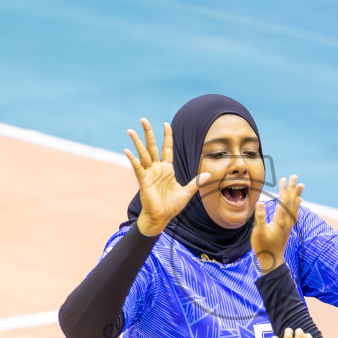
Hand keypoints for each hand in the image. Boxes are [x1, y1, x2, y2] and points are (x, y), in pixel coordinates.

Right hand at [125, 119, 207, 236]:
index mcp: (167, 169)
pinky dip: (133, 159)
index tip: (166, 123)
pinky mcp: (143, 181)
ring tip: (130, 130)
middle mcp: (157, 168)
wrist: (161, 218)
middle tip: (143, 119)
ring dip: (137, 142)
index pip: (167, 148)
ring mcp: (149, 173)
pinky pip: (137, 167)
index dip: (167, 136)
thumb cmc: (172, 206)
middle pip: (152, 146)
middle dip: (148, 132)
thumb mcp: (187, 192)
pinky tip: (127, 151)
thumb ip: (196, 182)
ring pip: (143, 154)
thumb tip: (209, 175)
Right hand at [251, 175, 303, 272]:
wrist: (272, 260)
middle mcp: (287, 221)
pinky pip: (295, 213)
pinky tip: (299, 202)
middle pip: (291, 201)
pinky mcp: (288, 228)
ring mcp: (289, 225)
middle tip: (294, 177)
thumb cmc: (263, 247)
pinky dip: (297, 205)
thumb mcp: (258, 232)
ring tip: (300, 186)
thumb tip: (260, 202)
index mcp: (280, 220)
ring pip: (295, 206)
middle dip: (292, 188)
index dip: (285, 189)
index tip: (285, 179)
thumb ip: (260, 217)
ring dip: (296, 195)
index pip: (284, 201)